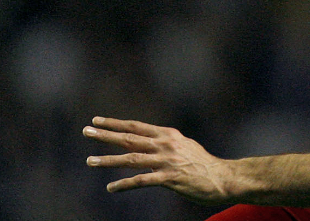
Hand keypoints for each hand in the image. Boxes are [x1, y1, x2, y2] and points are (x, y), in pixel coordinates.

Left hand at [84, 116, 231, 204]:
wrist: (223, 178)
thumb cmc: (204, 164)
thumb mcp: (184, 147)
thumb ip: (166, 145)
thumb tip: (150, 145)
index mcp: (168, 135)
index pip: (136, 126)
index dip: (116, 123)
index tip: (97, 120)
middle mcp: (166, 144)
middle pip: (130, 138)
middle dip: (106, 134)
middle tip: (86, 131)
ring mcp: (167, 161)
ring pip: (131, 159)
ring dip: (108, 160)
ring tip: (90, 161)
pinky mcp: (170, 178)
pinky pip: (142, 180)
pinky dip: (124, 184)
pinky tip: (111, 188)